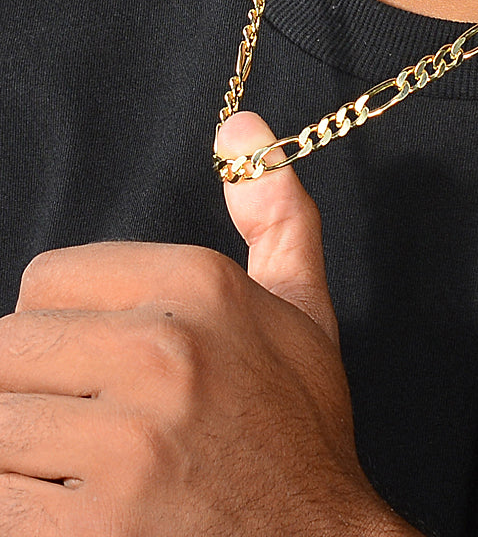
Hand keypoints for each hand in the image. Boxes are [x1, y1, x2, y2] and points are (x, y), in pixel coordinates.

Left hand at [0, 112, 420, 536]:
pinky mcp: (85, 533)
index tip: (109, 368)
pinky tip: (72, 510)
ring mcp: (123, 446)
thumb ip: (274, 211)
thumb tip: (242, 126)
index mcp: (203, 285)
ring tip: (78, 470)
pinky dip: (17, 504)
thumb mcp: (303, 310)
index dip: (70, 328)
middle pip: (6, 348)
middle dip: (37, 390)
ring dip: (21, 453)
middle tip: (90, 427)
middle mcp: (164, 351)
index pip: (46, 278)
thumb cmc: (299, 432)